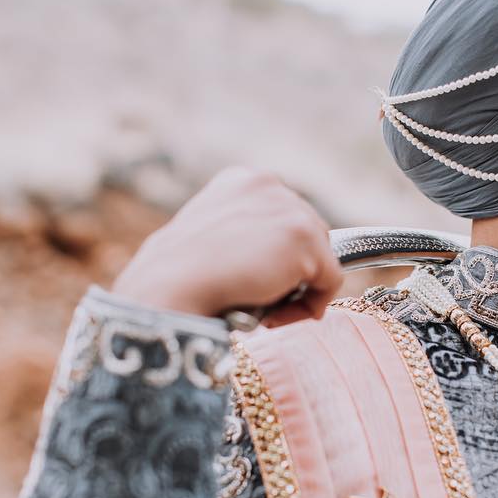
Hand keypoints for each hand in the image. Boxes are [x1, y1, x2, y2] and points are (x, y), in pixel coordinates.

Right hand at [112, 167, 342, 326]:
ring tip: (261, 306)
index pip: (284, 218)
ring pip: (322, 259)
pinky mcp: (306, 239)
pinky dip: (310, 308)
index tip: (252, 280)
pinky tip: (272, 316)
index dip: (276, 256)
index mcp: (242, 181)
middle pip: (310, 235)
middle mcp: (269, 184)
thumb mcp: (210, 241)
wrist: (167, 286)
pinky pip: (331, 282)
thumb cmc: (176, 276)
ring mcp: (290, 208)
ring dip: (298, 290)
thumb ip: (244, 239)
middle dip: (291, 271)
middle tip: (257, 297)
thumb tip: (275, 261)